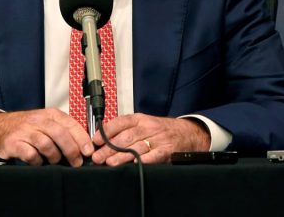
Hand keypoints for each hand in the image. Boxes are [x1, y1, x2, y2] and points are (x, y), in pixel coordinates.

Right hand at [0, 109, 93, 165]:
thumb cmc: (28, 127)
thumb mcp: (46, 123)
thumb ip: (63, 131)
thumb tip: (84, 147)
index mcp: (50, 114)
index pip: (70, 124)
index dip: (82, 139)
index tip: (88, 151)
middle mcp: (38, 120)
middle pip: (60, 134)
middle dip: (71, 150)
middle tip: (76, 162)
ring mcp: (25, 131)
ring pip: (47, 144)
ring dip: (54, 157)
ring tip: (55, 161)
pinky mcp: (14, 143)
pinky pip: (31, 154)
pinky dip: (38, 161)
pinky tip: (38, 162)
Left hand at [91, 114, 209, 165]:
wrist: (188, 133)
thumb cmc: (162, 130)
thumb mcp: (144, 124)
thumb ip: (126, 130)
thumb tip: (102, 140)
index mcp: (140, 119)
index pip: (120, 122)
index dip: (106, 132)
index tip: (95, 141)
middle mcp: (148, 127)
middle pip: (125, 137)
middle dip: (109, 148)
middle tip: (97, 157)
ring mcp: (158, 139)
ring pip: (137, 147)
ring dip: (121, 156)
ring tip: (110, 163)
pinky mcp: (167, 150)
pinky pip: (154, 155)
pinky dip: (145, 160)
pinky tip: (135, 164)